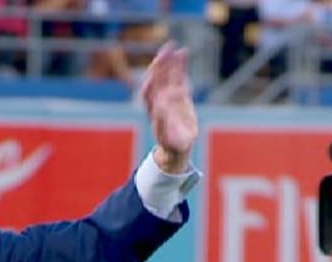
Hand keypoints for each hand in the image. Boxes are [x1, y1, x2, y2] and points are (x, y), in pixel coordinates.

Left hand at [139, 41, 197, 173]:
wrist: (177, 145)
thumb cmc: (173, 145)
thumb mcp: (170, 140)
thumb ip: (164, 126)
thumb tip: (159, 111)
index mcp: (154, 111)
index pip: (148, 96)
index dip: (149, 86)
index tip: (151, 79)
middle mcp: (159, 100)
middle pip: (156, 80)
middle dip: (158, 67)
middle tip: (162, 53)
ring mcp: (169, 95)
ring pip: (167, 75)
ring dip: (168, 61)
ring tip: (172, 46)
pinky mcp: (179, 93)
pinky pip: (179, 76)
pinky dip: (180, 65)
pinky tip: (183, 52)